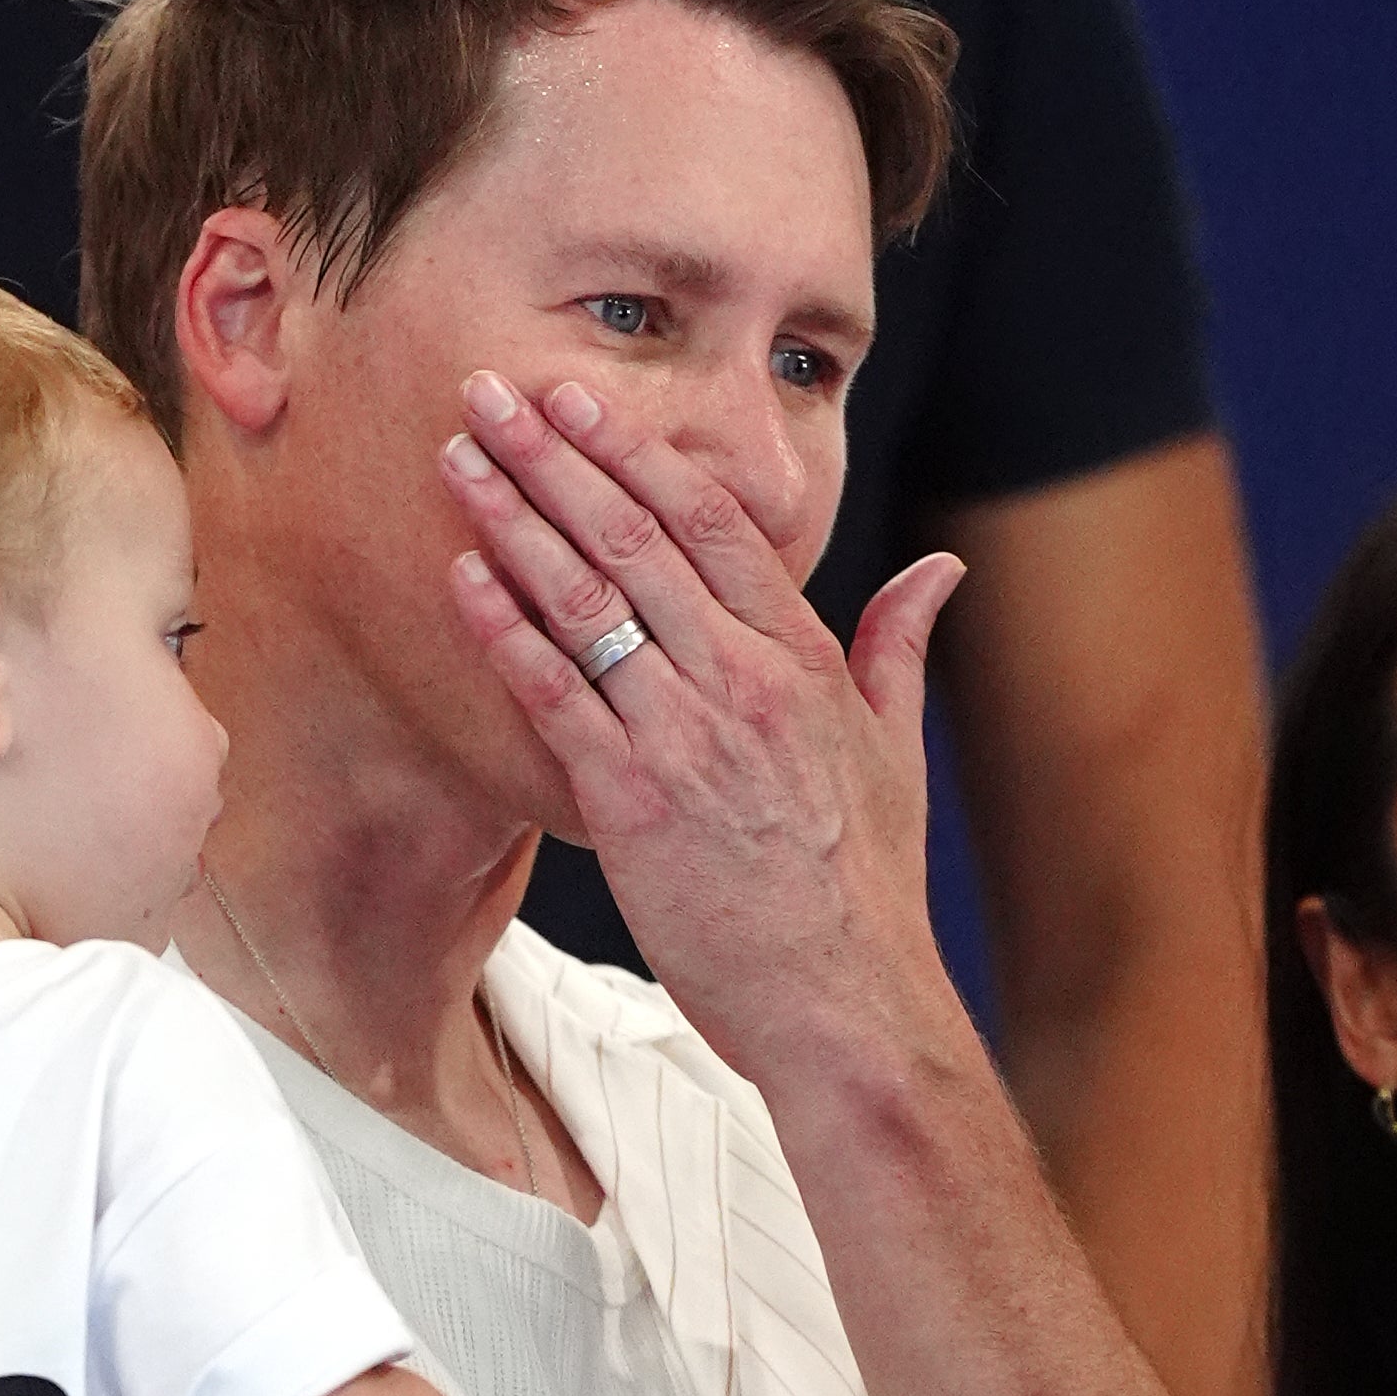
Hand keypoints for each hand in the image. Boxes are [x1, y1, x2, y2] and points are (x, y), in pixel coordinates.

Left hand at [439, 367, 966, 1094]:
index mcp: (802, 661)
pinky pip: (556, 695)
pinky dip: (505, 629)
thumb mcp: (897, 753)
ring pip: (587, 600)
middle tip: (492, 393)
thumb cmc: (866, 891)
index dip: (639, 455)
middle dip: (557, 457)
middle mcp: (742, 681)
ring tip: (459, 457)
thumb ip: (899, 647)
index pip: (713, 525)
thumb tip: (936, 568)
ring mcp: (686, 736)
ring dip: (515, 519)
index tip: (580, 403)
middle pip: (635, 540)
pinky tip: (461, 576)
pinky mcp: (633, 801)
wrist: (847, 1002)